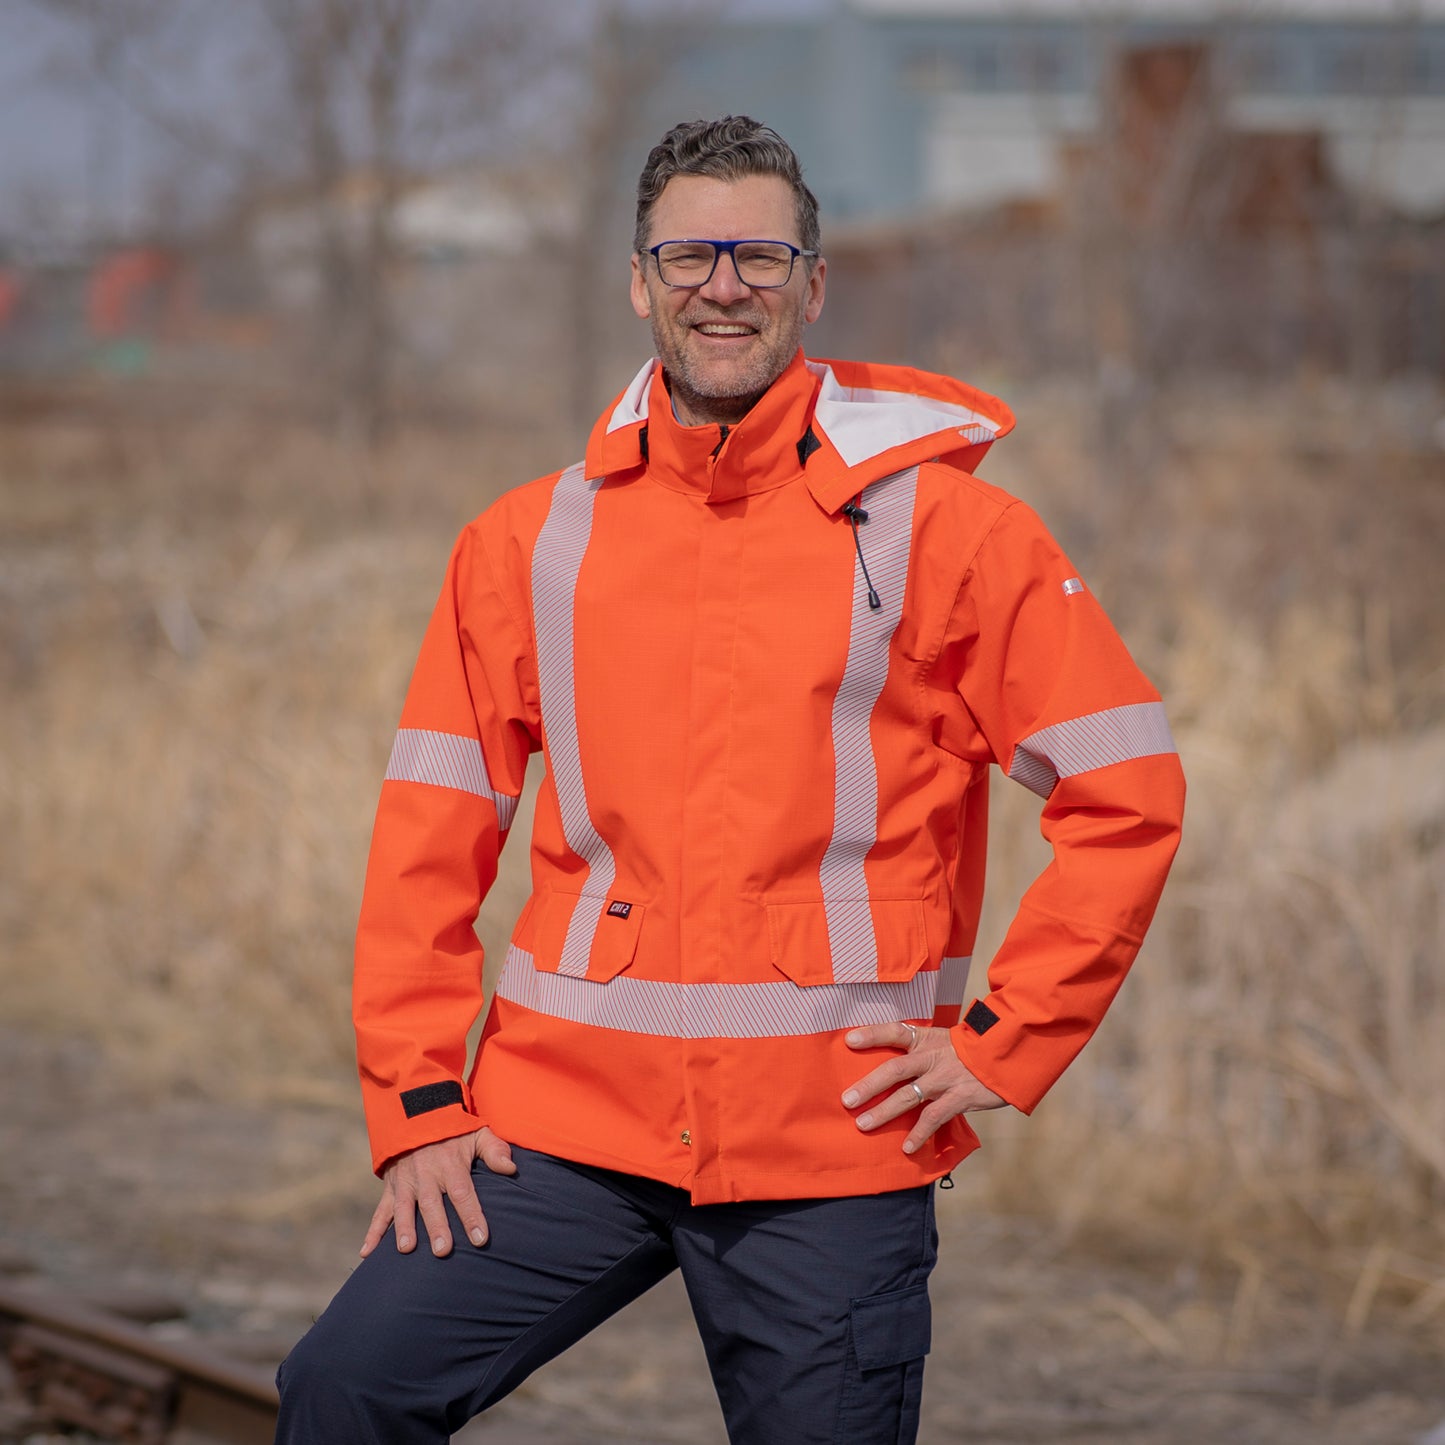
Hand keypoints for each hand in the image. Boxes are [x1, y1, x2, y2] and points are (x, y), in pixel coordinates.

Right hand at [360, 1127, 516, 1258]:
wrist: (418, 1113)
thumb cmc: (454, 1130)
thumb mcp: (478, 1133)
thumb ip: (495, 1151)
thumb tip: (511, 1169)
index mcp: (451, 1164)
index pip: (463, 1193)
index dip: (472, 1216)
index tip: (480, 1238)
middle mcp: (427, 1174)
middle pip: (433, 1204)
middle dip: (437, 1227)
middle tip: (442, 1250)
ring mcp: (406, 1181)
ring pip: (404, 1207)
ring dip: (404, 1228)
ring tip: (406, 1249)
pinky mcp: (392, 1187)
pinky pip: (381, 1210)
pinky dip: (373, 1232)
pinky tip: (367, 1252)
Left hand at [842, 1022, 1006, 1154]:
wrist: (1006, 1054)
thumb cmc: (969, 1050)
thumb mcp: (943, 1040)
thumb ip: (919, 1050)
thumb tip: (891, 1066)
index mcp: (926, 1039)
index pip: (895, 1031)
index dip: (872, 1034)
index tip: (849, 1040)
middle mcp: (931, 1057)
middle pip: (894, 1069)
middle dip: (869, 1085)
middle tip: (847, 1099)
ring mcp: (944, 1078)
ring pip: (908, 1096)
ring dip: (884, 1112)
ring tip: (863, 1125)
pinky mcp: (959, 1097)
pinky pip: (933, 1118)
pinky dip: (919, 1134)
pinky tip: (907, 1147)